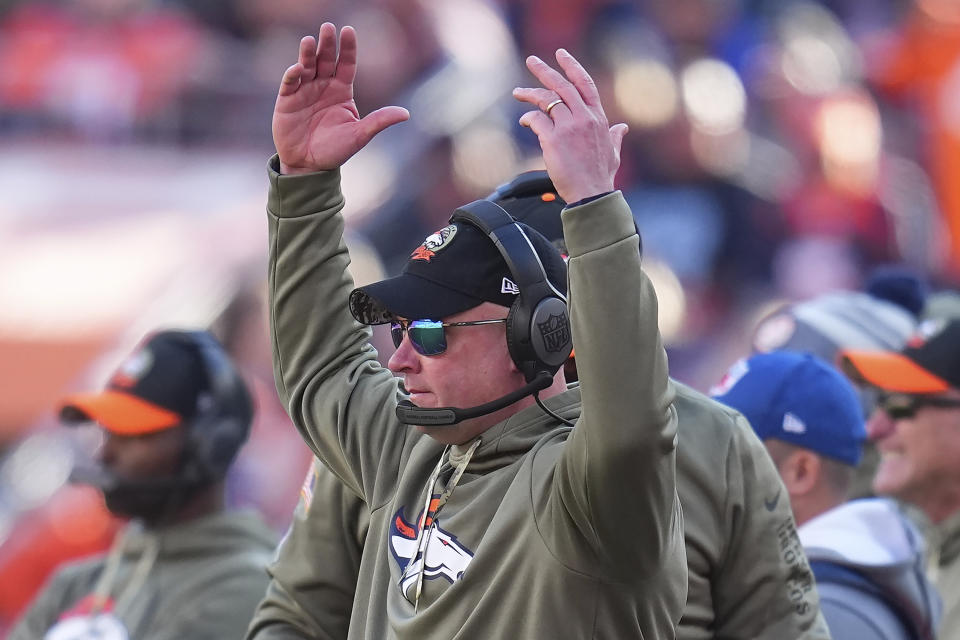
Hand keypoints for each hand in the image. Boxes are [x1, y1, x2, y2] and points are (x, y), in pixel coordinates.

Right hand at [272, 23, 409, 174]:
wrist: (309, 166)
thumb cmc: (335, 150)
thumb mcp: (359, 135)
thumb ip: (379, 121)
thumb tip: (406, 114)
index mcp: (342, 91)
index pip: (347, 64)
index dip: (348, 48)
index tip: (348, 31)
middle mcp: (323, 86)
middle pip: (326, 60)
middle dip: (327, 44)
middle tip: (328, 27)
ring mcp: (304, 91)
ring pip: (307, 66)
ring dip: (307, 53)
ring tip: (309, 40)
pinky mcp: (287, 99)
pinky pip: (290, 82)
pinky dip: (293, 74)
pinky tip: (298, 68)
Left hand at [513, 49, 627, 202]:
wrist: (591, 194)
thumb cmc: (601, 177)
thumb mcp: (614, 152)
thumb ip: (616, 137)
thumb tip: (623, 128)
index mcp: (598, 118)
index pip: (584, 85)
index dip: (572, 67)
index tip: (560, 55)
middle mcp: (584, 118)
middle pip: (562, 86)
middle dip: (544, 71)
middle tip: (531, 61)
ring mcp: (568, 127)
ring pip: (546, 101)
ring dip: (530, 95)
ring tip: (518, 92)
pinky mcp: (553, 139)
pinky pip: (536, 120)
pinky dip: (528, 118)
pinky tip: (524, 121)